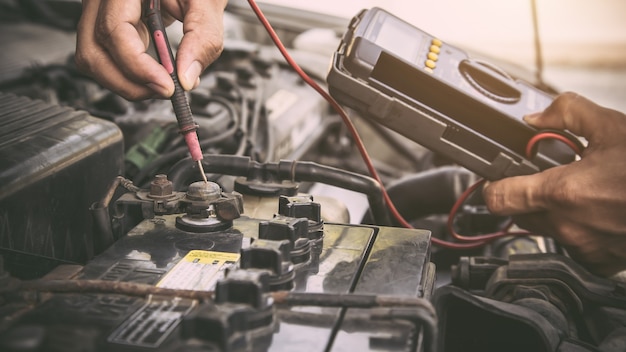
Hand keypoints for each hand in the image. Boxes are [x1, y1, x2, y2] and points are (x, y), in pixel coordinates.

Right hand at [75, 0, 226, 99]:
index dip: (137, 66)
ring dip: (126, 83)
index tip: (166, 86)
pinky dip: (127, 75)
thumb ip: (203, 36)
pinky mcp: (105, 24)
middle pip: (94, 51)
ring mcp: (98, 11)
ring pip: (92, 58)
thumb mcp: (206, 2)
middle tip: (166, 90)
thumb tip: (187, 78)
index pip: (114, 31)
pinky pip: (103, 56)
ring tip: (162, 84)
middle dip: (129, 83)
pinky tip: (154, 75)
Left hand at [483, 92, 625, 276]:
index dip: (492, 185)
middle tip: (549, 176)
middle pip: (521, 214)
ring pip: (547, 229)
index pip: (498, 199)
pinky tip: (599, 211)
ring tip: (584, 191)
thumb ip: (567, 113)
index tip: (495, 178)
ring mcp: (585, 248)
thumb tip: (536, 118)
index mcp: (562, 193)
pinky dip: (579, 229)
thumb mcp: (613, 126)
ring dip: (554, 212)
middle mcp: (568, 226)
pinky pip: (573, 246)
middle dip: (526, 194)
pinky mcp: (601, 262)